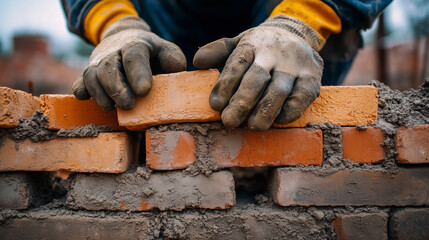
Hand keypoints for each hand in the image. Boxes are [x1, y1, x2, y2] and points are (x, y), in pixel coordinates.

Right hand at [72, 17, 185, 110]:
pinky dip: (81, 91)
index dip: (138, 73)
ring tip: (113, 108)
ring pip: (91, 75)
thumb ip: (173, 61)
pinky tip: (88, 100)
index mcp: (136, 45)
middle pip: (109, 67)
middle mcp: (113, 52)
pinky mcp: (89, 73)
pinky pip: (79, 82)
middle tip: (128, 105)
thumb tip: (174, 74)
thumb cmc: (151, 52)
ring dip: (100, 93)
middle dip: (117, 88)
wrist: (124, 39)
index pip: (135, 56)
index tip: (144, 90)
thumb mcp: (166, 51)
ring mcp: (99, 62)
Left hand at [194, 15, 323, 130]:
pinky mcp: (312, 77)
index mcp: (253, 44)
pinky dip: (288, 113)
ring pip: (278, 91)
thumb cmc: (261, 47)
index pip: (237, 64)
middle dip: (241, 103)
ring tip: (251, 127)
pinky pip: (301, 99)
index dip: (225, 86)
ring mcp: (296, 65)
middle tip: (229, 123)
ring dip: (264, 112)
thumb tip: (197, 61)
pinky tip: (277, 121)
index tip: (215, 106)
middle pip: (256, 79)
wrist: (297, 34)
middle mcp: (275, 53)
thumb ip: (218, 51)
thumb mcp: (239, 42)